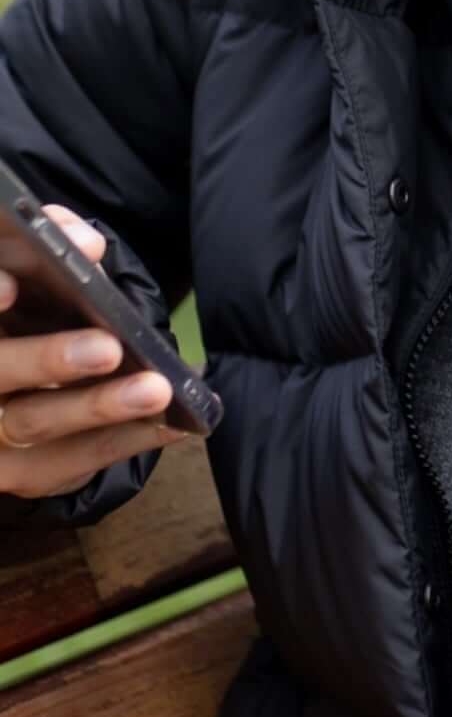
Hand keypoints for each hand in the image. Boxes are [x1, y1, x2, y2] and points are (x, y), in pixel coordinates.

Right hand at [0, 205, 194, 500]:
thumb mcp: (37, 270)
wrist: (25, 390)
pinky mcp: (14, 472)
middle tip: (108, 349)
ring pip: (32, 422)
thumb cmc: (34, 312)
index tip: (12, 287)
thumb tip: (87, 246)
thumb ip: (57, 244)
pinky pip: (67, 462)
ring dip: (99, 407)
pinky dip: (121, 440)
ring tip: (156, 389)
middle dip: (49, 359)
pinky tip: (170, 422)